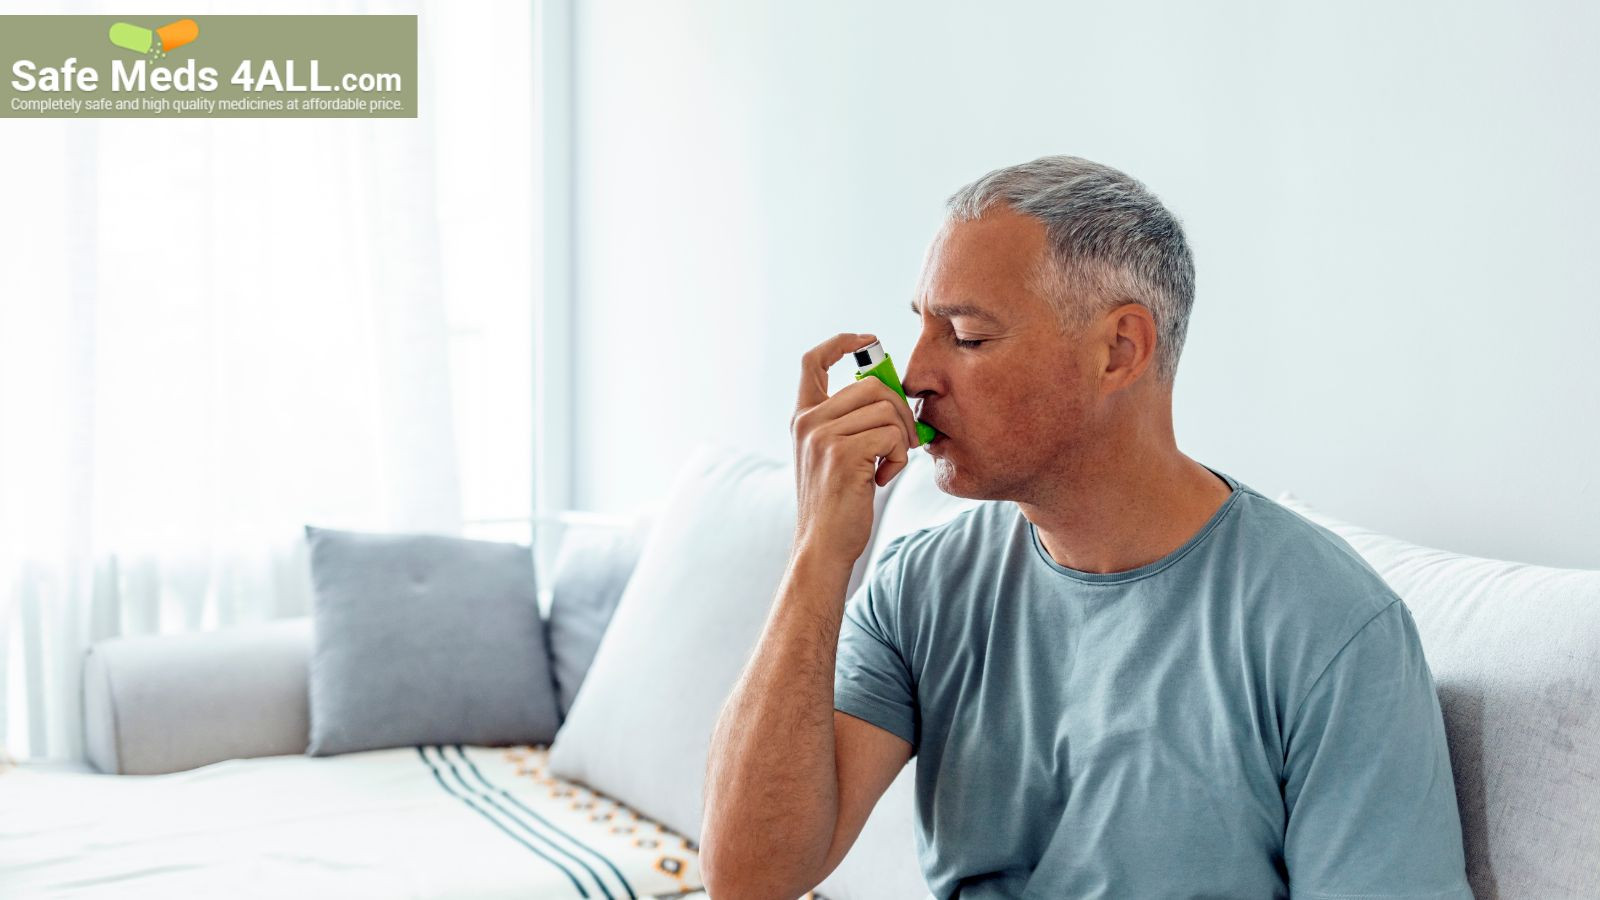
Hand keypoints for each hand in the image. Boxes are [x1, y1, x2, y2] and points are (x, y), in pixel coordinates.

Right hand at [790, 332, 921, 562]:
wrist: (823, 546)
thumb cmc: (837, 505)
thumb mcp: (834, 455)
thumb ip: (851, 423)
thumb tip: (893, 397)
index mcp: (803, 418)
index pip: (813, 362)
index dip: (841, 343)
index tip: (868, 341)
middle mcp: (808, 422)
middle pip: (871, 384)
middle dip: (900, 408)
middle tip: (905, 440)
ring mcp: (822, 436)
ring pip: (886, 408)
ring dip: (901, 437)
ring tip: (889, 464)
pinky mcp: (842, 453)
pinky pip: (892, 434)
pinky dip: (900, 456)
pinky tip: (883, 477)